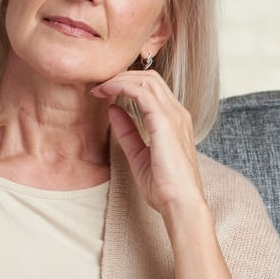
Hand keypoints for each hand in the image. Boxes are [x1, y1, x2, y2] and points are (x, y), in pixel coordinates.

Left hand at [90, 71, 205, 215]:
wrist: (180, 203)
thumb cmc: (164, 186)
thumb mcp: (138, 155)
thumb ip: (127, 131)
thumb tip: (113, 110)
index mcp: (174, 120)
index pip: (152, 87)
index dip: (127, 83)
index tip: (104, 91)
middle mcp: (177, 113)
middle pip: (150, 77)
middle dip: (122, 75)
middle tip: (99, 84)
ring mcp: (173, 115)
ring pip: (146, 80)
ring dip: (119, 79)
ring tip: (100, 87)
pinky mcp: (165, 122)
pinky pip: (142, 93)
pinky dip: (122, 87)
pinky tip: (107, 92)